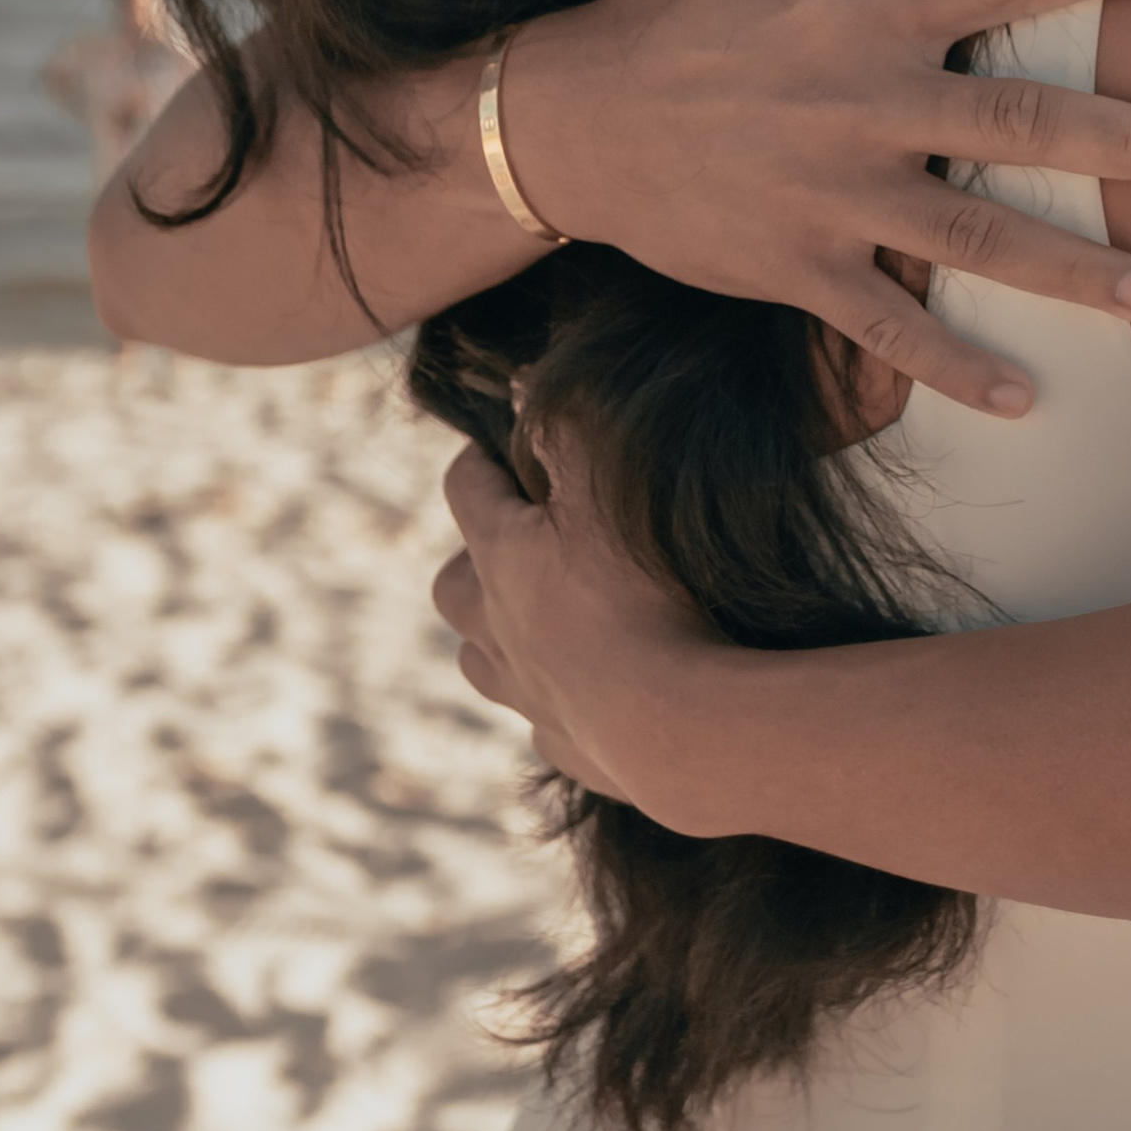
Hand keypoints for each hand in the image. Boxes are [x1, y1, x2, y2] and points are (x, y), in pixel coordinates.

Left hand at [433, 437, 717, 820]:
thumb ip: (566, 423)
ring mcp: (529, 694)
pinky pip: (545, 720)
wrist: (677, 728)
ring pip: (483, 661)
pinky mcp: (571, 747)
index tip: (498, 445)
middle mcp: (497, 630)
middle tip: (516, 543)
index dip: (478, 459)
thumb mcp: (609, 483)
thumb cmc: (644, 594)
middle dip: (473, 561)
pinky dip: (558, 700)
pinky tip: (596, 694)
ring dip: (499, 636)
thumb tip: (522, 383)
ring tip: (541, 621)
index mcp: (500, 558)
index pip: (465, 488)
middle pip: (453, 589)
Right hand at [493, 0, 1130, 417]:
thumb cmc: (669, 9)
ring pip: (974, 235)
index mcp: (859, 12)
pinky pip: (887, 328)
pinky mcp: (796, 268)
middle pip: (1018, 119)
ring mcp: (832, 196)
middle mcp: (862, 105)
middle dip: (1126, 137)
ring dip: (1072, 269)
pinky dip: (952, 366)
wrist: (564, 120)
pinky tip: (1024, 397)